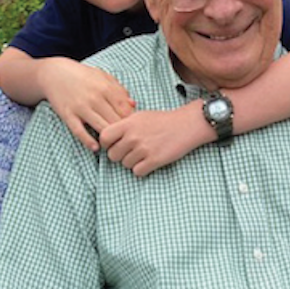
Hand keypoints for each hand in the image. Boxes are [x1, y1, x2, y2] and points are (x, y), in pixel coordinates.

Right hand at [39, 58, 135, 150]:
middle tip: (126, 140)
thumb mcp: (103, 77)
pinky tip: (96, 147)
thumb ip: (119, 90)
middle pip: (115, 121)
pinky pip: (79, 131)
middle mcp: (94, 98)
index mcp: (106, 87)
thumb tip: (134, 105)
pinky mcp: (68, 115)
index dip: (132, 122)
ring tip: (114, 145)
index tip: (133, 128)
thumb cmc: (82, 75)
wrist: (54, 73)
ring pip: (101, 128)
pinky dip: (88, 141)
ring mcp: (80, 107)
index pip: (126, 110)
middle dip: (123, 132)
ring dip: (109, 139)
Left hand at [99, 102, 214, 176]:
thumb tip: (106, 136)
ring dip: (132, 162)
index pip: (103, 137)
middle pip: (112, 155)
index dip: (105, 143)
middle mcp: (133, 136)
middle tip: (129, 151)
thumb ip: (123, 125)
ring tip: (142, 154)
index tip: (112, 144)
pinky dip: (142, 169)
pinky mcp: (154, 160)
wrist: (186, 125)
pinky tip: (148, 161)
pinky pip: (137, 172)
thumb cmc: (161, 120)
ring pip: (125, 164)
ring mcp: (143, 149)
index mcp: (127, 124)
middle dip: (119, 155)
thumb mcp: (139, 116)